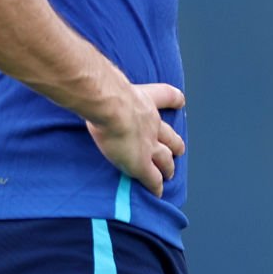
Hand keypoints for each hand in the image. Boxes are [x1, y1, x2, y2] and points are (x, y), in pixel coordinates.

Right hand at [86, 81, 187, 195]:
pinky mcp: (141, 164)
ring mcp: (149, 146)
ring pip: (165, 160)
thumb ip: (109, 86)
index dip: (175, 100)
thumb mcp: (113, 85)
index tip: (181, 102)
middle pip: (170, 137)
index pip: (167, 97)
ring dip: (168, 168)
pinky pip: (152, 179)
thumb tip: (91, 81)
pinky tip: (157, 192)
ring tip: (169, 174)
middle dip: (175, 144)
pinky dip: (156, 186)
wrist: (112, 107)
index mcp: (146, 102)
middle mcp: (152, 125)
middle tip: (179, 149)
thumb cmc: (108, 93)